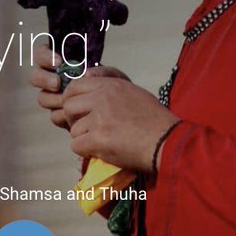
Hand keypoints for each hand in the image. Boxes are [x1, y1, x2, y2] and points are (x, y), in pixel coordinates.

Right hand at [30, 42, 129, 130]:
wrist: (119, 111)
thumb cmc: (113, 87)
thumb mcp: (113, 76)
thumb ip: (102, 72)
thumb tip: (85, 73)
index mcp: (61, 63)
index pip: (41, 54)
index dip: (45, 57)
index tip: (58, 62)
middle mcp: (53, 79)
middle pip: (35, 76)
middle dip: (44, 79)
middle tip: (57, 83)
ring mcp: (55, 98)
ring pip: (42, 98)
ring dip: (53, 99)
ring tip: (67, 101)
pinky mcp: (60, 115)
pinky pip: (54, 115)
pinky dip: (63, 115)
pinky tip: (75, 115)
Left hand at [62, 76, 178, 172]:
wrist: (167, 140)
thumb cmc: (156, 120)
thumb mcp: (134, 93)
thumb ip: (111, 89)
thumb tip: (88, 84)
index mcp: (111, 85)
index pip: (75, 85)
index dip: (72, 99)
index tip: (78, 110)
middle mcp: (102, 98)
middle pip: (68, 106)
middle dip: (73, 119)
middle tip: (85, 129)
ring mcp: (99, 118)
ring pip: (73, 129)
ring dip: (83, 138)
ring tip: (99, 142)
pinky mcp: (98, 139)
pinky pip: (76, 145)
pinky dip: (85, 151)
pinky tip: (99, 151)